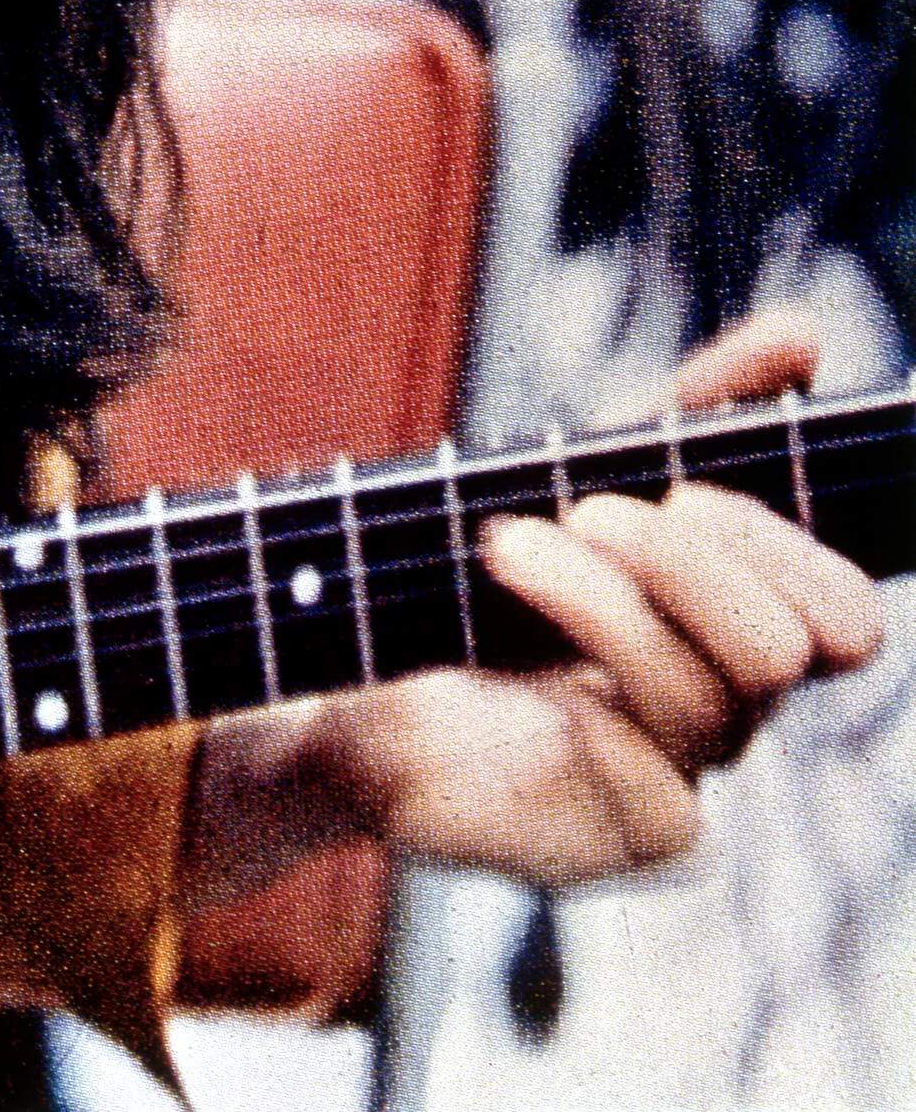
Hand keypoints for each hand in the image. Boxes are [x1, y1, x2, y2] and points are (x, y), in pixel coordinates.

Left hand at [187, 312, 886, 906]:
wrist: (335, 667)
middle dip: (693, 564)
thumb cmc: (469, 574)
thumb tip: (806, 332)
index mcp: (727, 627)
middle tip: (588, 509)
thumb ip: (692, 410)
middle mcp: (720, 707)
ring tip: (506, 543)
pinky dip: (599, 728)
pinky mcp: (613, 842)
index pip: (840, 615)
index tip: (678, 484)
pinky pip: (670, 809)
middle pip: (791, 652)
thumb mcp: (574, 474)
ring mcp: (675, 780)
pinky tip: (528, 686)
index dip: (782, 548)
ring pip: (716, 707)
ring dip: (608, 605)